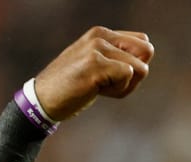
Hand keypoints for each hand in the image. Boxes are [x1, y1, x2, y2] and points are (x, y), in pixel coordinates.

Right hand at [31, 26, 154, 121]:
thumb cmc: (72, 87)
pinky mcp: (96, 64)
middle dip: (136, 74)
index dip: (136, 64)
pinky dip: (119, 91)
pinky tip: (97, 91)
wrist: (43, 100)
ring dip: (125, 86)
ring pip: (141, 68)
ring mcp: (97, 48)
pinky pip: (129, 76)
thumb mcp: (96, 66)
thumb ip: (118, 59)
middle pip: (147, 52)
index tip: (112, 75)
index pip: (143, 42)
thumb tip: (146, 60)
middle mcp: (100, 36)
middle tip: (110, 82)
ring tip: (100, 87)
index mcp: (101, 33)